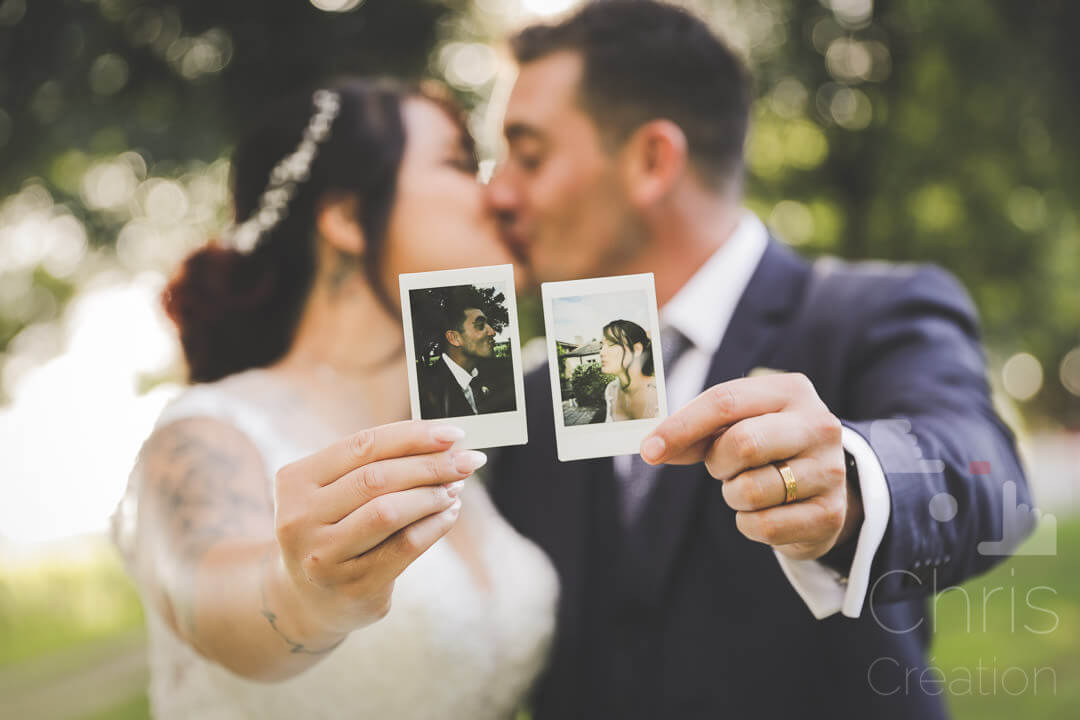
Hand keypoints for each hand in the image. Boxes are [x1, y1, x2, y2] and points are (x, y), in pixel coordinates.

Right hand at [272, 420, 485, 638]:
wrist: (310, 599)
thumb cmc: (334, 530)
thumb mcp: (336, 493)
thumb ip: (376, 465)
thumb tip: (442, 444)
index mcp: (295, 481)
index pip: (362, 446)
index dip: (412, 435)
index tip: (452, 433)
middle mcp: (300, 518)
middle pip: (377, 478)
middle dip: (431, 465)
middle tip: (467, 460)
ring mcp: (324, 556)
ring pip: (389, 511)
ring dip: (433, 494)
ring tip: (456, 486)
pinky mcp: (354, 586)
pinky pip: (405, 546)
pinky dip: (435, 525)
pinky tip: (450, 513)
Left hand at [640, 373, 860, 560]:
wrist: (824, 487)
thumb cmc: (767, 448)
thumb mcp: (736, 427)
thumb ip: (695, 434)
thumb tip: (651, 448)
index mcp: (791, 391)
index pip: (725, 401)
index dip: (680, 427)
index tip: (648, 450)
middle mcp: (819, 425)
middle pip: (742, 443)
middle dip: (717, 463)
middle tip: (722, 468)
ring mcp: (829, 470)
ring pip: (751, 490)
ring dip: (734, 495)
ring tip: (750, 487)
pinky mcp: (831, 514)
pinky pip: (766, 525)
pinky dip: (750, 523)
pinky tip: (766, 511)